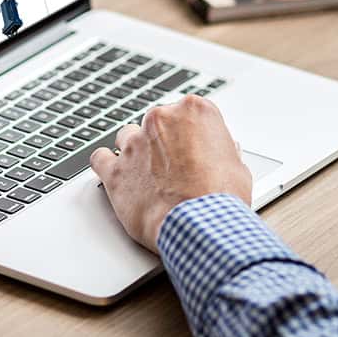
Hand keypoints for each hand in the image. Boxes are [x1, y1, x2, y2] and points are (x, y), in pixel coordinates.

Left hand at [89, 95, 252, 251]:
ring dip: (136, 152)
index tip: (193, 149)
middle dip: (163, 142)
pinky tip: (117, 175)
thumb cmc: (221, 198)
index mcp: (194, 111)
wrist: (200, 225)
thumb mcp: (237, 167)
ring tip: (148, 175)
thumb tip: (219, 152)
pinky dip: (106, 165)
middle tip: (175, 168)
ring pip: (127, 136)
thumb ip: (221, 151)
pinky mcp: (115, 170)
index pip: (188, 113)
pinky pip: (100, 158)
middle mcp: (161, 119)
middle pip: (156, 123)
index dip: (191, 135)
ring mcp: (134, 143)